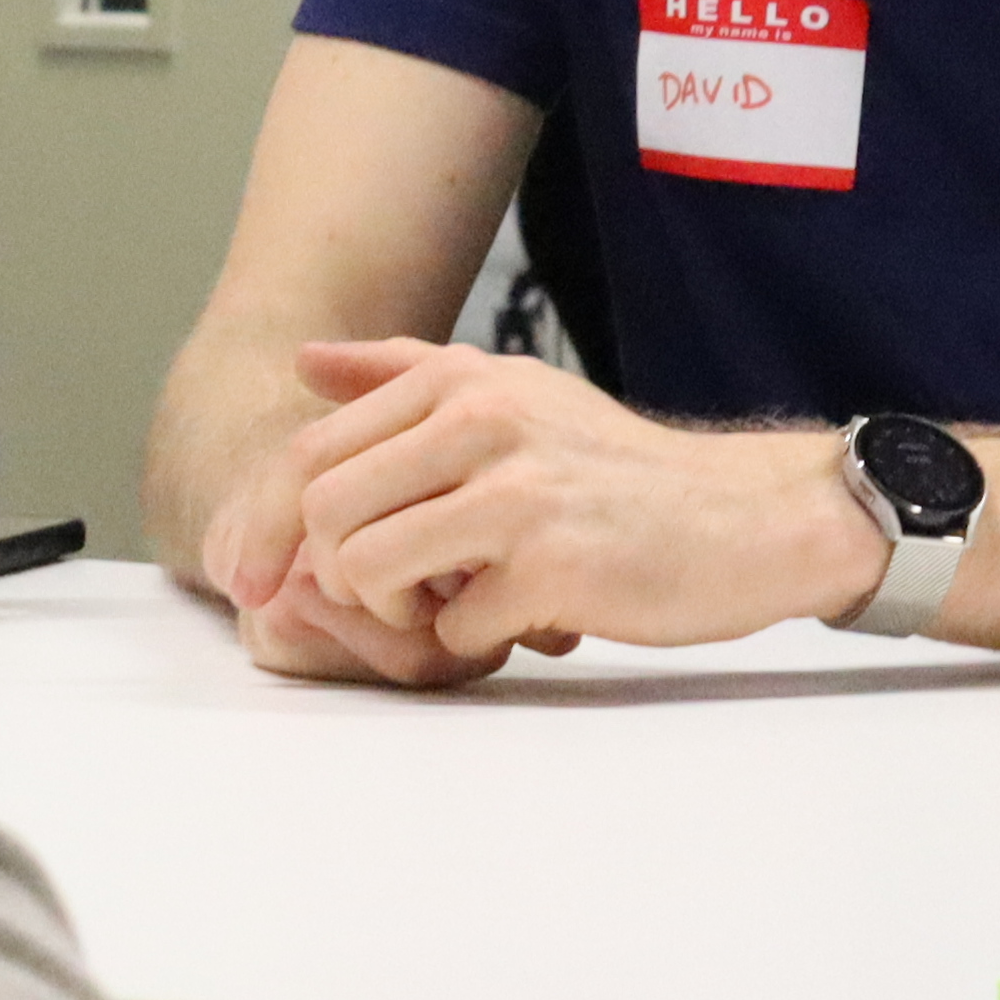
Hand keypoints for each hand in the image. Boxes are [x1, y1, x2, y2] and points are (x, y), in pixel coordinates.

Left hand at [283, 343, 886, 660]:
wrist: (749, 518)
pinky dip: (475, 638)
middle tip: (386, 595)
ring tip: (453, 602)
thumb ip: (405, 373)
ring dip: (395, 611)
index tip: (250, 579)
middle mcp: (479, 421)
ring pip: (366, 570)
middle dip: (330, 574)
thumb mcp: (515, 392)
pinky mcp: (550, 566)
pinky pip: (452, 629)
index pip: (308, 453)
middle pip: (321, 515)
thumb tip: (305, 360)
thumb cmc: (616, 470)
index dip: (262, 525)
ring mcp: (514, 493)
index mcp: (458, 381)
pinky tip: (525, 616)